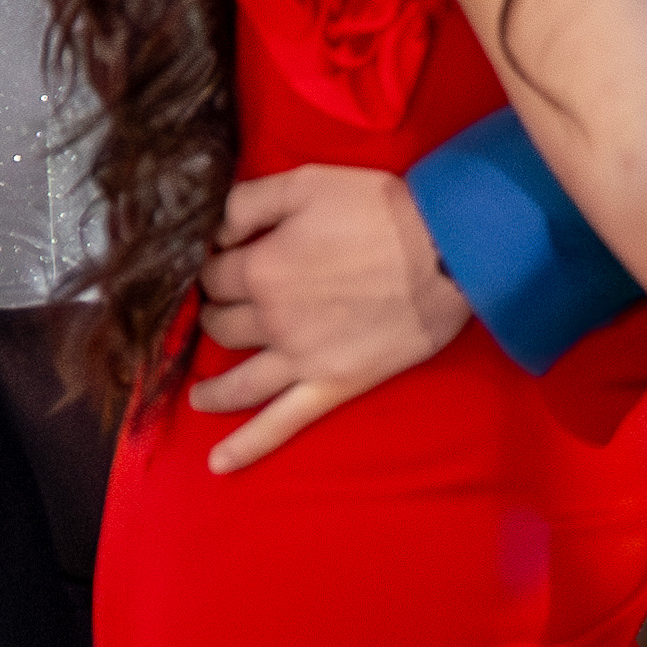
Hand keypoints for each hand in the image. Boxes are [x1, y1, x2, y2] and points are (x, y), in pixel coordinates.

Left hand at [190, 165, 469, 472]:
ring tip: (200, 394)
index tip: (226, 260)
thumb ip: (248, 203)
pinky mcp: (332, 386)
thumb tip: (217, 232)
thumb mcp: (304, 182)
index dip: (215, 265)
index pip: (213, 274)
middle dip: (216, 315)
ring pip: (237, 382)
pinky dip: (247, 446)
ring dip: (212, 388)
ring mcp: (299, 359)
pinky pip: (281, 424)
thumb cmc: (378, 211)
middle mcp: (269, 320)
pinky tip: (219, 463)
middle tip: (224, 311)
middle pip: (221, 325)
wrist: (446, 252)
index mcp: (259, 268)